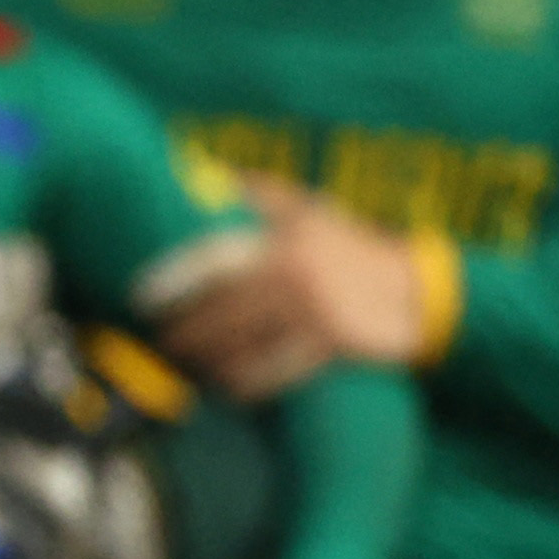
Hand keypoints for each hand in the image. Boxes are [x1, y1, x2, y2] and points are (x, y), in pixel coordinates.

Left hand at [151, 178, 426, 402]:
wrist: (419, 290)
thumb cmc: (351, 246)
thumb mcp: (309, 210)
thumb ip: (259, 195)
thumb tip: (204, 172)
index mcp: (282, 239)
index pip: (210, 261)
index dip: (169, 281)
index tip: (138, 297)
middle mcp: (295, 275)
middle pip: (218, 312)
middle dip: (183, 332)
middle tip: (158, 342)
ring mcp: (315, 313)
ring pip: (241, 346)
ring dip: (207, 361)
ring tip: (185, 366)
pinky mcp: (334, 347)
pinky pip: (274, 371)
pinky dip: (245, 382)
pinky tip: (226, 386)